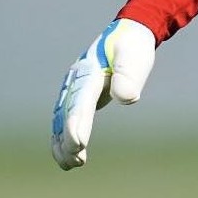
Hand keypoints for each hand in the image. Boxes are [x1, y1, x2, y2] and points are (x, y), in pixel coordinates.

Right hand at [51, 18, 155, 169]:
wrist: (128, 33)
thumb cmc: (133, 47)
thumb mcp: (135, 56)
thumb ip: (129, 75)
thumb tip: (125, 97)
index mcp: (89, 69)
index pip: (80, 99)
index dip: (77, 122)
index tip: (79, 142)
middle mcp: (76, 79)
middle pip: (67, 111)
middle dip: (67, 136)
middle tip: (75, 158)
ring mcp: (74, 86)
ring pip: (61, 118)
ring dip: (62, 141)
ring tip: (70, 164)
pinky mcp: (77, 94)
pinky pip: (66, 118)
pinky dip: (64, 137)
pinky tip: (70, 156)